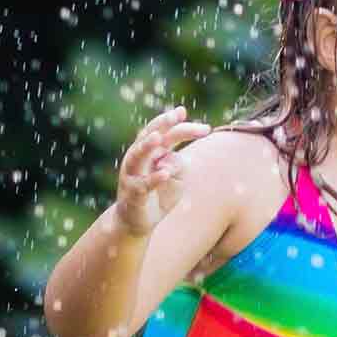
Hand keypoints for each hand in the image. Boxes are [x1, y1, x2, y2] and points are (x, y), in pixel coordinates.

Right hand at [105, 107, 214, 236]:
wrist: (138, 221)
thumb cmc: (159, 194)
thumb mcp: (178, 178)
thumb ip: (180, 165)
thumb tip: (175, 158)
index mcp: (151, 152)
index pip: (166, 133)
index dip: (181, 126)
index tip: (204, 126)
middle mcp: (139, 158)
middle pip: (150, 136)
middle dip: (162, 124)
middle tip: (177, 115)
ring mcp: (133, 174)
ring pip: (137, 156)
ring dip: (147, 146)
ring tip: (159, 138)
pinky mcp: (133, 193)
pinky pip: (143, 184)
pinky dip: (154, 178)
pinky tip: (165, 173)